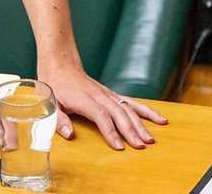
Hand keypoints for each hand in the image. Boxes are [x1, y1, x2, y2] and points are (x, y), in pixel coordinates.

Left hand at [37, 59, 167, 149]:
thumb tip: (70, 135)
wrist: (61, 64)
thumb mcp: (51, 103)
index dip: (111, 132)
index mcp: (85, 99)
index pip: (101, 116)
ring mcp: (108, 94)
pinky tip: (160, 119)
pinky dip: (147, 111)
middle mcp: (100, 95)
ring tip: (152, 138)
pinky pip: (132, 102)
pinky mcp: (112, 94)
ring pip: (129, 108)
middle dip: (131, 131)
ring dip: (141, 123)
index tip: (119, 147)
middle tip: (141, 147)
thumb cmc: (55, 84)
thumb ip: (59, 120)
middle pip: (119, 113)